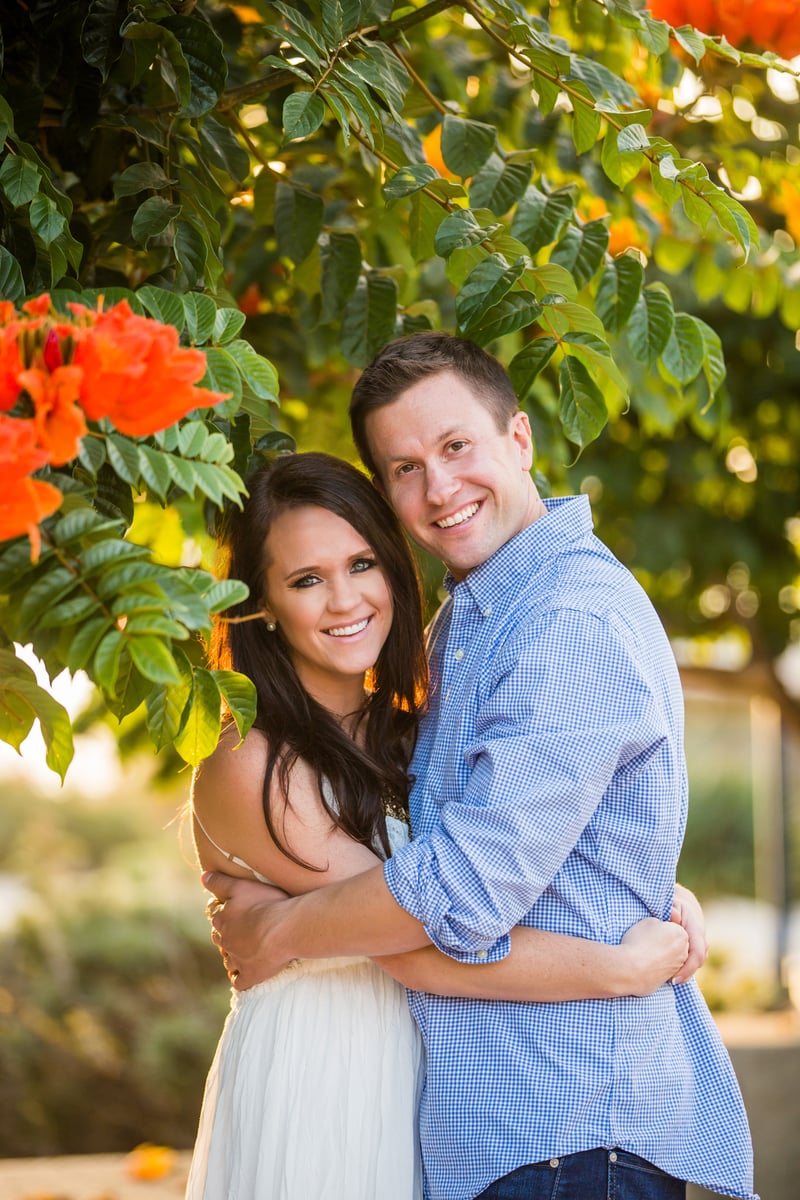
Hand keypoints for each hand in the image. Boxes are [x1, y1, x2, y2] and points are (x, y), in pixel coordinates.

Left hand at [203, 870, 291, 990]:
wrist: (286, 929)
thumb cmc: (266, 904)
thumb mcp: (241, 885)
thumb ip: (220, 881)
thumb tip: (202, 877)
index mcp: (222, 920)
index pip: (216, 917)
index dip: (224, 913)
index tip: (234, 911)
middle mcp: (226, 941)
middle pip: (220, 939)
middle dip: (227, 935)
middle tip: (241, 931)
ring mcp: (237, 960)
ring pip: (228, 960)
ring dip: (233, 956)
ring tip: (245, 951)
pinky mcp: (250, 975)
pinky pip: (239, 981)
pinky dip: (240, 977)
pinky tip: (244, 974)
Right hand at [619, 917, 688, 995]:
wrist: (632, 968)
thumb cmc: (639, 941)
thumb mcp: (648, 921)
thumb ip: (659, 923)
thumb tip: (661, 928)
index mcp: (681, 933)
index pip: (673, 928)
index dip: (660, 929)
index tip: (649, 932)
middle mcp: (684, 950)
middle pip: (675, 943)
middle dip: (665, 942)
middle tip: (648, 943)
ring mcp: (678, 965)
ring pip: (671, 956)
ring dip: (662, 955)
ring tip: (645, 954)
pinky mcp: (671, 977)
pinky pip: (665, 968)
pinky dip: (658, 966)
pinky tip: (646, 964)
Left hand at [670, 882, 708, 982]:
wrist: (682, 899)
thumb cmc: (673, 901)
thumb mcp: (671, 901)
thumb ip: (671, 908)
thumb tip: (675, 918)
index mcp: (696, 926)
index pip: (697, 953)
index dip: (688, 967)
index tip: (675, 978)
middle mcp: (700, 936)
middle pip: (699, 960)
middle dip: (687, 972)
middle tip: (672, 982)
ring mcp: (699, 940)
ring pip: (697, 960)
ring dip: (686, 970)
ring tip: (671, 979)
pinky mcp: (695, 944)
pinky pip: (692, 957)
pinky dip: (684, 965)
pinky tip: (672, 972)